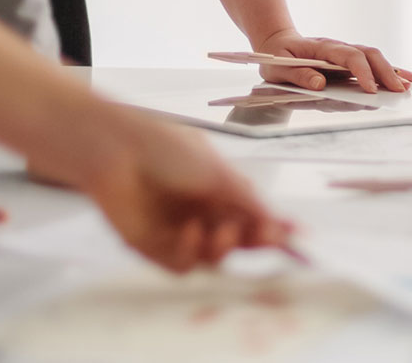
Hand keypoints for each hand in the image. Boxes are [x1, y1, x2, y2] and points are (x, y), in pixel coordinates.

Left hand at [76, 123, 294, 272]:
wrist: (117, 148)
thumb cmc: (168, 149)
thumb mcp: (220, 174)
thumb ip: (252, 204)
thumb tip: (287, 226)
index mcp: (220, 194)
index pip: (254, 220)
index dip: (274, 230)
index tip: (295, 236)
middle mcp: (202, 215)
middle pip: (238, 243)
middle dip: (256, 243)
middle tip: (267, 238)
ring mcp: (178, 232)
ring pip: (213, 258)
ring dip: (225, 248)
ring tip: (225, 231)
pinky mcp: (152, 247)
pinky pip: (181, 264)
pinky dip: (192, 252)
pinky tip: (191, 231)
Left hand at [252, 30, 411, 93]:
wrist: (277, 43)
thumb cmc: (276, 58)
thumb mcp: (277, 68)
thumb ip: (297, 75)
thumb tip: (318, 84)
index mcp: (322, 48)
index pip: (348, 56)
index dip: (362, 72)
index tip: (371, 89)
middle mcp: (338, 48)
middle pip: (368, 55)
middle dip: (386, 73)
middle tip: (399, 90)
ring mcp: (346, 53)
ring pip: (375, 59)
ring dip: (393, 71)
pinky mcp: (349, 62)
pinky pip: (372, 65)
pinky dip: (390, 71)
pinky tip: (407, 78)